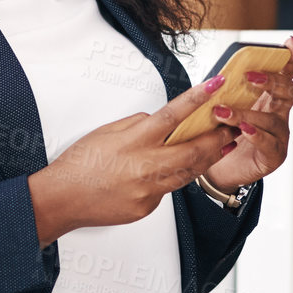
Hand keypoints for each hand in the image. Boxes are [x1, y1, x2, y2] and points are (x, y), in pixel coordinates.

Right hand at [27, 74, 239, 246]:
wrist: (62, 200)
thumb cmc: (79, 164)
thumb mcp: (107, 131)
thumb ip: (138, 124)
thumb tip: (161, 122)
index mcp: (134, 142)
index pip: (173, 115)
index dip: (198, 98)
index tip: (215, 85)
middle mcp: (145, 167)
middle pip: (193, 150)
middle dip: (216, 138)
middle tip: (231, 127)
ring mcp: (148, 191)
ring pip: (188, 173)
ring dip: (206, 159)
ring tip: (220, 147)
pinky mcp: (147, 208)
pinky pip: (168, 190)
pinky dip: (174, 178)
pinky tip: (174, 171)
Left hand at [201, 35, 292, 193]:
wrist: (219, 169)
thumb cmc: (223, 134)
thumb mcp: (224, 106)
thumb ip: (227, 91)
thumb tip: (217, 76)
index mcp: (269, 98)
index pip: (285, 74)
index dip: (290, 58)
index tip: (289, 43)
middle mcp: (279, 114)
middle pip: (288, 91)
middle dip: (271, 81)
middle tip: (249, 76)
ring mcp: (279, 135)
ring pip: (273, 119)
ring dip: (246, 113)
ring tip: (223, 112)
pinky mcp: (274, 155)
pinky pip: (269, 143)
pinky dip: (255, 134)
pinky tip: (242, 130)